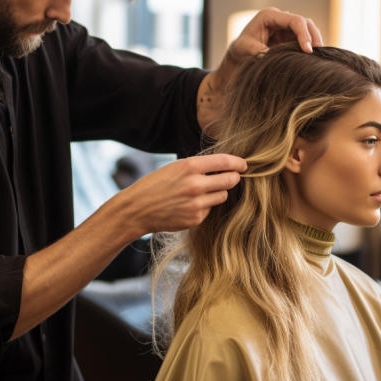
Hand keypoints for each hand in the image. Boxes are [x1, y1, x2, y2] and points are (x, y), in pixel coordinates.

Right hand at [114, 153, 245, 237]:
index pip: (225, 162)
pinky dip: (205, 206)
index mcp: (190, 166)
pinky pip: (210, 210)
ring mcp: (197, 203)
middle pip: (230, 180)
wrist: (137, 209)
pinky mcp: (195, 218)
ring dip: (218, 192)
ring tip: (203, 192)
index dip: (238, 163)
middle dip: (234, 178)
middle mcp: (196, 184)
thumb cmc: (155, 185)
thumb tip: (224, 167)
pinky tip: (190, 205)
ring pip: (222, 195)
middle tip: (233, 177)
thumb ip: (198, 167)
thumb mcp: (175, 167)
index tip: (243, 165)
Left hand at [198, 8, 323, 133]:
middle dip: (313, 37)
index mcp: (269, 15)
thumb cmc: (239, 50)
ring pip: (308, 30)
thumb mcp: (244, 49)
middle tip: (318, 54)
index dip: (304, 34)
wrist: (238, 55)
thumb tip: (272, 56)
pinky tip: (313, 60)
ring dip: (314, 42)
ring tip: (318, 58)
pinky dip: (310, 48)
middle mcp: (280, 18)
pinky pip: (304, 40)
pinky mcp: (289, 37)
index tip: (308, 51)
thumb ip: (258, 50)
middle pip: (305, 22)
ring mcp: (286, 27)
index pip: (294, 20)